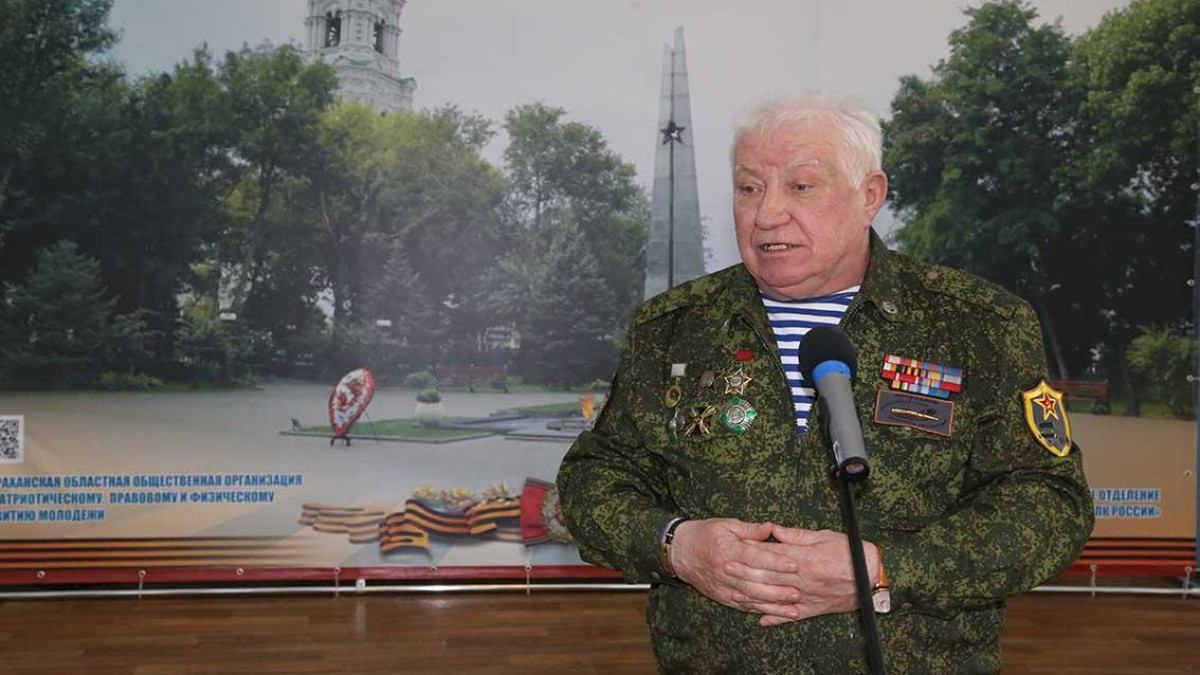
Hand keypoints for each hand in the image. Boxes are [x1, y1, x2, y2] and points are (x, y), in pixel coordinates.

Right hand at [670, 518, 804, 612]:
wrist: (678, 552)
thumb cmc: (704, 534)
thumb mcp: (726, 525)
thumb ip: (750, 529)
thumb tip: (771, 529)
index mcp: (728, 550)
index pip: (756, 558)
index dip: (776, 562)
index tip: (794, 565)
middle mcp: (726, 571)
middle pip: (756, 582)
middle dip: (779, 589)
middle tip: (799, 593)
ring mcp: (723, 586)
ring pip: (752, 598)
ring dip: (773, 605)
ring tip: (793, 610)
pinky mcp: (721, 596)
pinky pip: (742, 606)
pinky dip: (759, 611)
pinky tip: (774, 614)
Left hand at [723, 525, 879, 625]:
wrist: (874, 576)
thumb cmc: (851, 552)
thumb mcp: (823, 536)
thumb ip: (795, 535)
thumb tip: (773, 529)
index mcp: (804, 559)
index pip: (772, 555)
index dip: (752, 552)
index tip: (734, 549)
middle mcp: (802, 580)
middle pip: (769, 576)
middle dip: (745, 572)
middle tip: (725, 568)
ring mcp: (807, 596)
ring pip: (776, 598)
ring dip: (754, 596)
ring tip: (734, 594)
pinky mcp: (814, 609)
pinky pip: (792, 616)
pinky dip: (777, 619)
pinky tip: (761, 620)